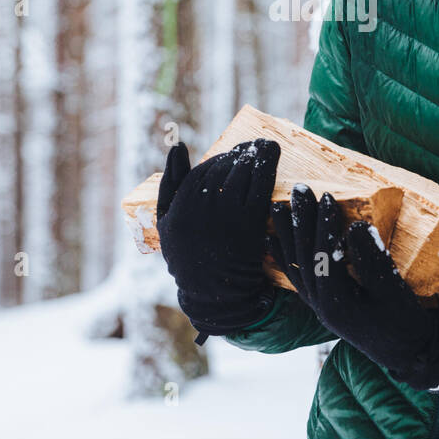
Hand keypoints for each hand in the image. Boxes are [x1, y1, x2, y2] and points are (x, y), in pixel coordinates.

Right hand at [156, 138, 280, 337]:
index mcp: (181, 204)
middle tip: (253, 147)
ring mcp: (226, 212)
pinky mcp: (249, 220)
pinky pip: (259, 183)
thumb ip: (170, 181)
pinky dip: (267, 165)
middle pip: (226, 167)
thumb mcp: (166, 220)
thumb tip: (178, 145)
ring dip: (255, 153)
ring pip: (243, 170)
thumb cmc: (189, 255)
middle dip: (241, 153)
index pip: (205, 169)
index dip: (222, 159)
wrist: (215, 293)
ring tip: (263, 148)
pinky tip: (272, 156)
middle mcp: (201, 205)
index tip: (234, 156)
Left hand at [267, 184, 438, 390]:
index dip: (324, 225)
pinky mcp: (321, 306)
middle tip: (298, 190)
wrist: (409, 352)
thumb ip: (375, 260)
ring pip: (295, 267)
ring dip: (286, 236)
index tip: (326, 197)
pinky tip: (270, 242)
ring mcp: (319, 307)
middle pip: (304, 258)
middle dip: (300, 222)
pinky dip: (282, 259)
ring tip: (276, 207)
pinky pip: (295, 279)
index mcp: (339, 303)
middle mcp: (322, 306)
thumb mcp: (395, 291)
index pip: (324, 256)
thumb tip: (356, 226)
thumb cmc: (406, 322)